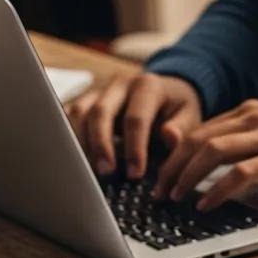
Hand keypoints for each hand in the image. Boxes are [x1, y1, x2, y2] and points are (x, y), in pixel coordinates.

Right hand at [65, 73, 201, 178]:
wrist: (167, 91)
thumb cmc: (177, 109)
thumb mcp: (190, 116)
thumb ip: (182, 128)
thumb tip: (170, 136)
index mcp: (148, 86)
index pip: (136, 118)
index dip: (135, 148)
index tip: (136, 173)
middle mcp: (120, 84)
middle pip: (100, 112)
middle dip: (101, 145)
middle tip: (105, 172)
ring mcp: (100, 91)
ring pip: (79, 112)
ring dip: (79, 143)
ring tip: (86, 170)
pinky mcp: (86, 101)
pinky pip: (69, 116)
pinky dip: (67, 137)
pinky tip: (73, 159)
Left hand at [153, 100, 257, 209]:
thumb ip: (243, 139)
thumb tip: (208, 162)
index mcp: (249, 110)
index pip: (199, 130)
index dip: (174, 155)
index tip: (162, 175)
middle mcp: (255, 117)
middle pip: (198, 139)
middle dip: (172, 167)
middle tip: (159, 191)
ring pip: (212, 152)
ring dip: (187, 177)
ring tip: (176, 197)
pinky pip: (240, 173)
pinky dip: (217, 190)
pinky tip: (206, 203)